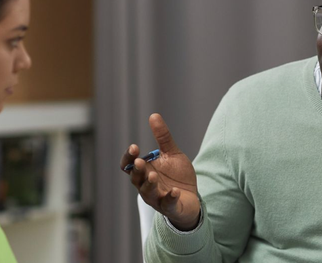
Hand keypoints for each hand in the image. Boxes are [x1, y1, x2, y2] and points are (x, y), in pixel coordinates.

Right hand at [121, 113, 200, 229]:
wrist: (192, 197)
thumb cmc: (177, 176)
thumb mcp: (172, 154)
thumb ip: (163, 137)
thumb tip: (153, 115)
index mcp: (144, 171)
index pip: (128, 166)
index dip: (128, 158)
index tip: (134, 147)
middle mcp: (146, 185)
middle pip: (136, 178)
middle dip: (137, 170)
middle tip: (140, 161)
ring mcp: (157, 197)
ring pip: (147, 192)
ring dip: (149, 184)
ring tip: (153, 175)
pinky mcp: (170, 206)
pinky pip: (167, 203)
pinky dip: (170, 197)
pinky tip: (175, 191)